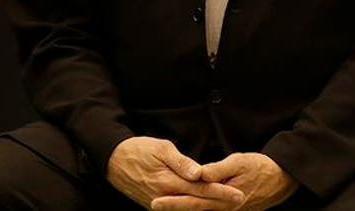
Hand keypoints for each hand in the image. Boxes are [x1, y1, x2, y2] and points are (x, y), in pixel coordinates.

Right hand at [106, 136, 244, 208]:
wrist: (113, 161)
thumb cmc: (139, 150)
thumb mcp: (162, 149)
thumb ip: (182, 163)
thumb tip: (199, 173)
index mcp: (169, 182)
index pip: (201, 189)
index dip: (221, 192)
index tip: (238, 194)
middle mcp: (165, 197)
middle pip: (198, 203)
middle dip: (220, 203)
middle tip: (241, 200)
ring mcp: (158, 203)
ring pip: (187, 209)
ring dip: (207, 208)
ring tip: (227, 205)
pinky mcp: (153, 205)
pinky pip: (176, 209)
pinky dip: (191, 208)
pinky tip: (204, 206)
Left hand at [152, 153, 296, 210]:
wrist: (282, 179)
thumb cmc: (260, 167)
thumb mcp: (240, 162)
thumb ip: (218, 169)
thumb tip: (199, 173)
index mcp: (224, 198)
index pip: (194, 200)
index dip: (175, 201)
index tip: (157, 200)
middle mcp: (225, 209)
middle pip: (195, 209)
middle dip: (174, 207)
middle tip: (153, 205)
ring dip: (185, 210)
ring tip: (165, 207)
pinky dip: (199, 209)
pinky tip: (189, 206)